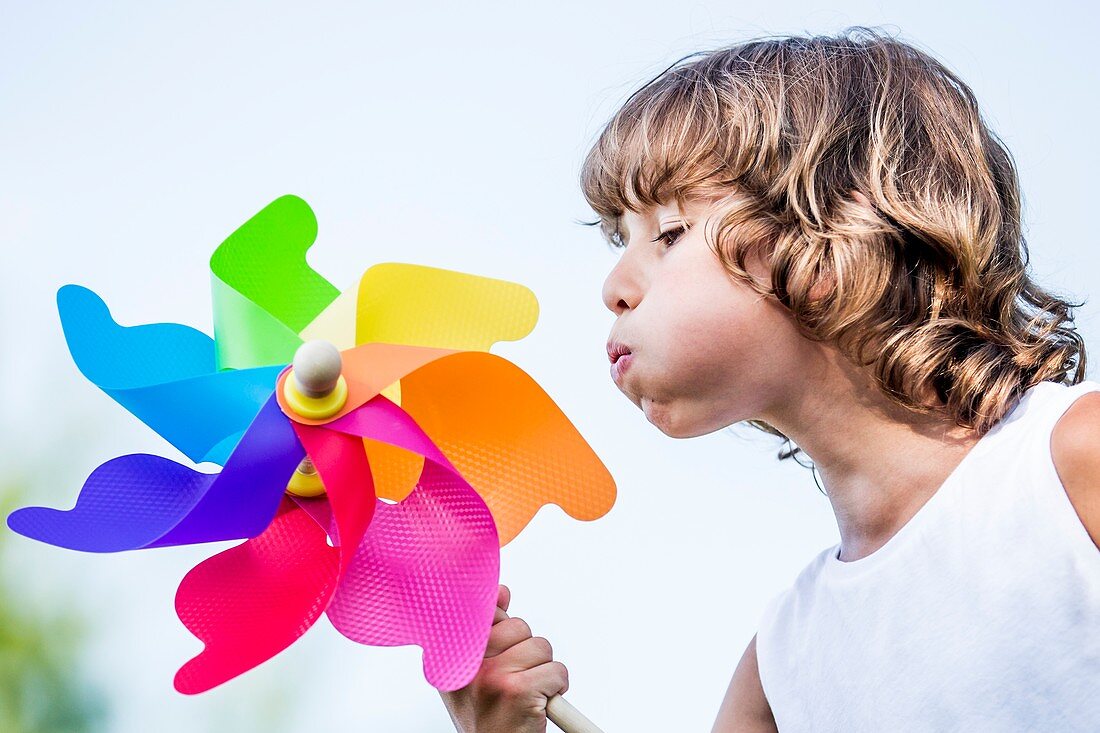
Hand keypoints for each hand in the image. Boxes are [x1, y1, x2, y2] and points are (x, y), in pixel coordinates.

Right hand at [439, 584, 569, 732]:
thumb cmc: (488, 716)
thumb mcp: (475, 673)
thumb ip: (487, 631)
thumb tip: (502, 592)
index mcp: (451, 657)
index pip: (480, 610)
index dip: (498, 617)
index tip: (500, 635)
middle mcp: (467, 665)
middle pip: (517, 626)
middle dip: (525, 650)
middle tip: (513, 679)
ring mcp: (492, 677)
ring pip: (540, 646)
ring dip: (542, 670)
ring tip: (525, 693)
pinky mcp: (519, 691)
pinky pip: (557, 670)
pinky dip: (557, 688)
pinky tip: (538, 705)